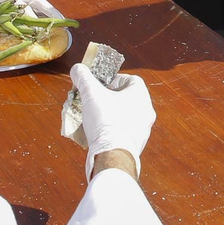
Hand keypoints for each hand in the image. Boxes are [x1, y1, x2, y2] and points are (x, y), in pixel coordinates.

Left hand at [0, 0, 56, 42]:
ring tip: (56, 22)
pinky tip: (32, 17)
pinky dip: (33, 8)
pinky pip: (26, 1)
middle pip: (35, 9)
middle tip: (55, 33)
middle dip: (45, 21)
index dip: (38, 25)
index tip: (47, 34)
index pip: (29, 13)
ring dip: (44, 12)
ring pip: (34, 2)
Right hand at [70, 63, 154, 180]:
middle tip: (94, 100)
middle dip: (109, 98)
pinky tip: (98, 134)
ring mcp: (143, 130)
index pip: (130, 80)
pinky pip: (123, 133)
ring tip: (94, 118)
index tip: (99, 85)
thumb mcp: (91, 94)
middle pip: (127, 99)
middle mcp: (146, 112)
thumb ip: (83, 78)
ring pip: (125, 116)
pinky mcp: (135, 145)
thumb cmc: (106, 121)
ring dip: (111, 115)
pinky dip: (112, 131)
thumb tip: (77, 68)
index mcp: (141, 96)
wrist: (112, 156)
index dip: (113, 80)